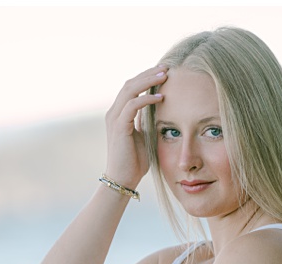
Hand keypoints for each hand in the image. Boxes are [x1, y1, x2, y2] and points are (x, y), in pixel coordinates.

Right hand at [104, 65, 167, 189]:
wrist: (123, 179)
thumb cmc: (134, 161)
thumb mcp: (143, 135)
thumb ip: (147, 120)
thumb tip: (161, 108)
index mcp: (119, 114)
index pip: (131, 87)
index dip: (147, 77)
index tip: (165, 71)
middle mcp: (113, 113)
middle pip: (130, 83)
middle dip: (149, 73)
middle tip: (167, 67)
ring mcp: (114, 119)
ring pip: (130, 90)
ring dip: (148, 81)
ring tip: (165, 75)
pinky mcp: (119, 127)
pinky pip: (132, 105)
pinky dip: (147, 99)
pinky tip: (161, 97)